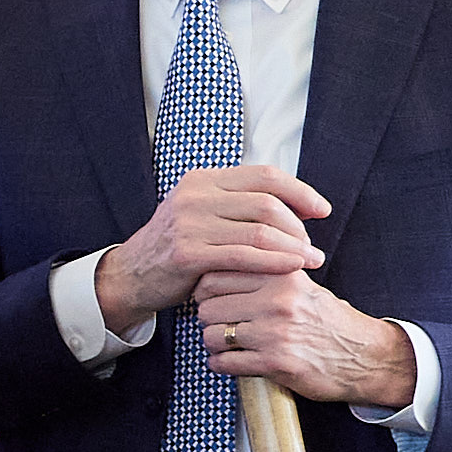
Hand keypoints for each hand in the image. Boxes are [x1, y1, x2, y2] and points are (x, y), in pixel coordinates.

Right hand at [98, 161, 328, 327]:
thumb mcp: (201, 214)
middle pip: (267, 202)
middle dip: (299, 225)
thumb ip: (237, 204)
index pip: (264, 175)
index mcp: (202, 179)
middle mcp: (194, 196)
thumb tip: (293, 204)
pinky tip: (293, 267)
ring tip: (311, 259)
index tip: (321, 210)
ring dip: (294, 246)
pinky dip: (275, 261)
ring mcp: (189, 224)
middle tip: (311, 245)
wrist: (130, 276)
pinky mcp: (187, 253)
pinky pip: (244, 255)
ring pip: (260, 229)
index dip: (300, 191)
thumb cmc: (175, 248)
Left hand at [190, 253, 413, 408]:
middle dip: (208, 318)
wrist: (365, 357)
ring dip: (214, 343)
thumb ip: (268, 273)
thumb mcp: (303, 286)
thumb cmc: (328, 321)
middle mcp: (278, 301)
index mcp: (283, 275)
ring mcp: (275, 333)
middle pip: (208, 307)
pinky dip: (220, 364)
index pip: (217, 275)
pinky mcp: (275, 363)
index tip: (213, 298)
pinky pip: (223, 363)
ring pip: (211, 335)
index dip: (207, 290)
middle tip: (220, 323)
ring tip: (227, 343)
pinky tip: (232, 360)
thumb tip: (220, 263)